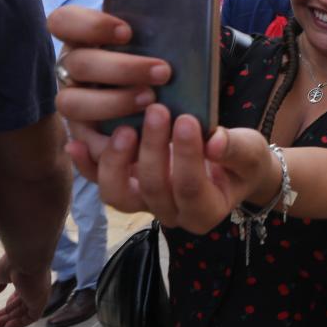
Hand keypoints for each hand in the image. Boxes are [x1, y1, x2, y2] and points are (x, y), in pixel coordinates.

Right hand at [0, 255, 50, 326]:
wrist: (26, 259)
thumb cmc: (13, 263)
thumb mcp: (0, 273)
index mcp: (29, 277)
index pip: (23, 293)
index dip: (13, 302)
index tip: (4, 308)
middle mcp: (37, 286)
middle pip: (23, 304)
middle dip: (8, 314)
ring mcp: (40, 294)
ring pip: (26, 311)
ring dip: (10, 320)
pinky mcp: (41, 301)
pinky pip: (33, 316)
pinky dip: (21, 323)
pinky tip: (8, 326)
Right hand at [47, 6, 172, 179]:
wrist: (170, 109)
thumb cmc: (161, 65)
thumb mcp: (158, 45)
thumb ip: (159, 33)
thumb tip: (184, 20)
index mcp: (84, 40)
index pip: (63, 22)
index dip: (90, 25)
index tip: (127, 32)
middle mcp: (73, 71)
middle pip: (79, 64)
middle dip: (122, 68)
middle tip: (163, 71)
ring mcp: (75, 104)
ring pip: (73, 103)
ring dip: (114, 102)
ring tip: (152, 101)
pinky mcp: (85, 138)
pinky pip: (83, 144)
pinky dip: (104, 143)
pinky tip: (131, 136)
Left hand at [92, 104, 280, 233]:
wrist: (232, 168)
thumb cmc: (243, 160)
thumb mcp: (250, 152)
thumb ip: (235, 149)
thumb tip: (214, 141)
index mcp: (206, 211)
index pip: (190, 188)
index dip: (186, 155)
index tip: (186, 119)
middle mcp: (173, 216)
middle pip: (155, 188)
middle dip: (154, 148)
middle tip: (157, 110)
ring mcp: (147, 204)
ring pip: (120, 195)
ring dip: (117, 161)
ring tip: (124, 129)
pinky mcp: (130, 190)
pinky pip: (103, 185)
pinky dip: (88, 166)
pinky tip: (76, 143)